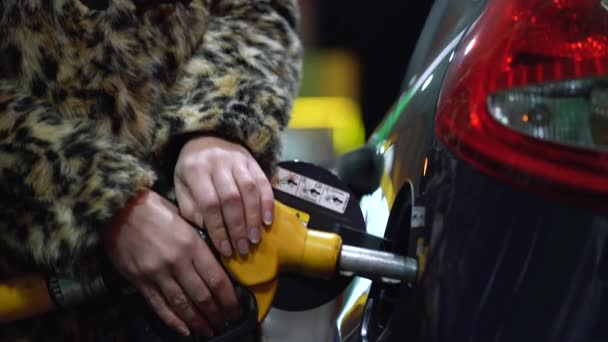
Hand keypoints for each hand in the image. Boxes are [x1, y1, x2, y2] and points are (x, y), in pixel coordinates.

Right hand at [104, 190, 239, 336]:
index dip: (228, 298)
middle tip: (225, 323)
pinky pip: (159, 305)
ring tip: (208, 330)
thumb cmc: (154, 209)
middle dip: (216, 313)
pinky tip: (184, 330)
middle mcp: (176, 261)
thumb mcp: (184, 219)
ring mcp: (157, 273)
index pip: (216, 279)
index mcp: (192, 244)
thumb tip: (216, 263)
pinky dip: (173, 320)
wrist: (117, 208)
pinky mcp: (139, 280)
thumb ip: (199, 243)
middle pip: (202, 296)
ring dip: (197, 321)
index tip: (235, 308)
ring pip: (182, 304)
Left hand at [174, 136, 274, 256]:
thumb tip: (208, 229)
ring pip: (249, 191)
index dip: (218, 229)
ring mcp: (238, 160)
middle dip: (237, 227)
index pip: (209, 204)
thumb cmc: (191, 168)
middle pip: (231, 198)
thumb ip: (191, 208)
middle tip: (242, 249)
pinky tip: (267, 221)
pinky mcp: (253, 160)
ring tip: (255, 239)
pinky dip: (267, 203)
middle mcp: (218, 162)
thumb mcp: (181, 185)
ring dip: (253, 218)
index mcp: (195, 170)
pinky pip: (263, 182)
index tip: (224, 249)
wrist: (206, 136)